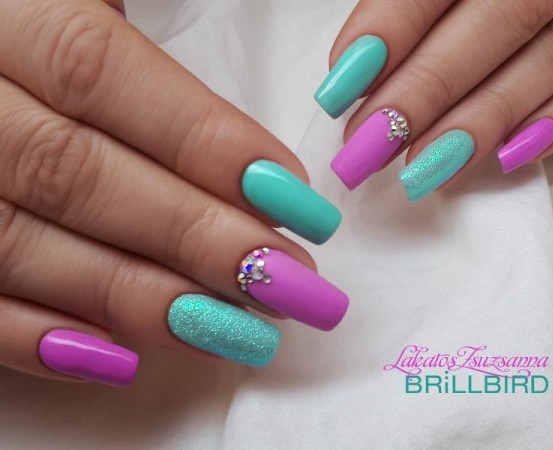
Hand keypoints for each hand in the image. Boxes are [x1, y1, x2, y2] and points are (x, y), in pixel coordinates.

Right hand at [0, 0, 347, 386]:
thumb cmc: (24, 35)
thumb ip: (120, 54)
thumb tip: (242, 158)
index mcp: (0, 15)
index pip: (99, 73)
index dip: (202, 142)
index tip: (291, 200)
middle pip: (75, 173)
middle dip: (193, 236)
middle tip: (286, 281)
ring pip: (21, 244)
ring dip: (137, 298)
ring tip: (232, 330)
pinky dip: (33, 336)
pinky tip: (120, 361)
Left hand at [315, 0, 552, 200]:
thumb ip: (408, 7)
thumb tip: (356, 70)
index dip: (390, 31)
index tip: (340, 87)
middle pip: (493, 22)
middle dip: (424, 91)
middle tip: (368, 145)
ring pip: (550, 57)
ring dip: (480, 121)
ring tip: (421, 169)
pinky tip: (505, 159)